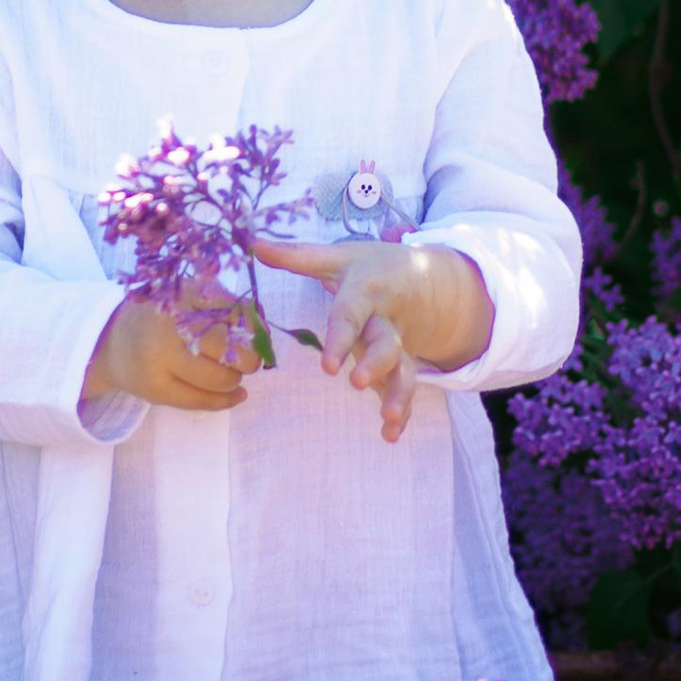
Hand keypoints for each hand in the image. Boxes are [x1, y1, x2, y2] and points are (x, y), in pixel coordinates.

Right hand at [84, 293, 254, 416]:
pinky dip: (227, 400)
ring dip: (234, 379)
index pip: (236, 313)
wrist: (111, 340)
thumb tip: (265, 333)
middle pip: (231, 349)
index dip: (255, 329)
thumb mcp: (191, 297)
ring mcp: (159, 358)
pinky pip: (203, 401)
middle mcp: (169, 324)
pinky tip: (237, 394)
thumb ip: (228, 308)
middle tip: (248, 360)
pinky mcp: (155, 388)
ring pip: (221, 379)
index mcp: (183, 294)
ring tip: (229, 372)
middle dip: (249, 359)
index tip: (257, 336)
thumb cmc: (164, 316)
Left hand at [247, 236, 494, 443]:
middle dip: (376, 364)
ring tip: (389, 418)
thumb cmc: (371, 265)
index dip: (340, 339)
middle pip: (387, 343)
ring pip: (404, 369)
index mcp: (366, 291)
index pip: (351, 314)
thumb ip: (298, 256)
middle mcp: (385, 320)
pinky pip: (406, 387)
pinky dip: (404, 412)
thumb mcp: (339, 256)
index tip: (328, 366)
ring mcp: (399, 344)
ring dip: (398, 393)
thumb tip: (254, 245)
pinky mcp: (404, 363)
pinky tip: (391, 435)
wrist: (426, 274)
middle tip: (358, 384)